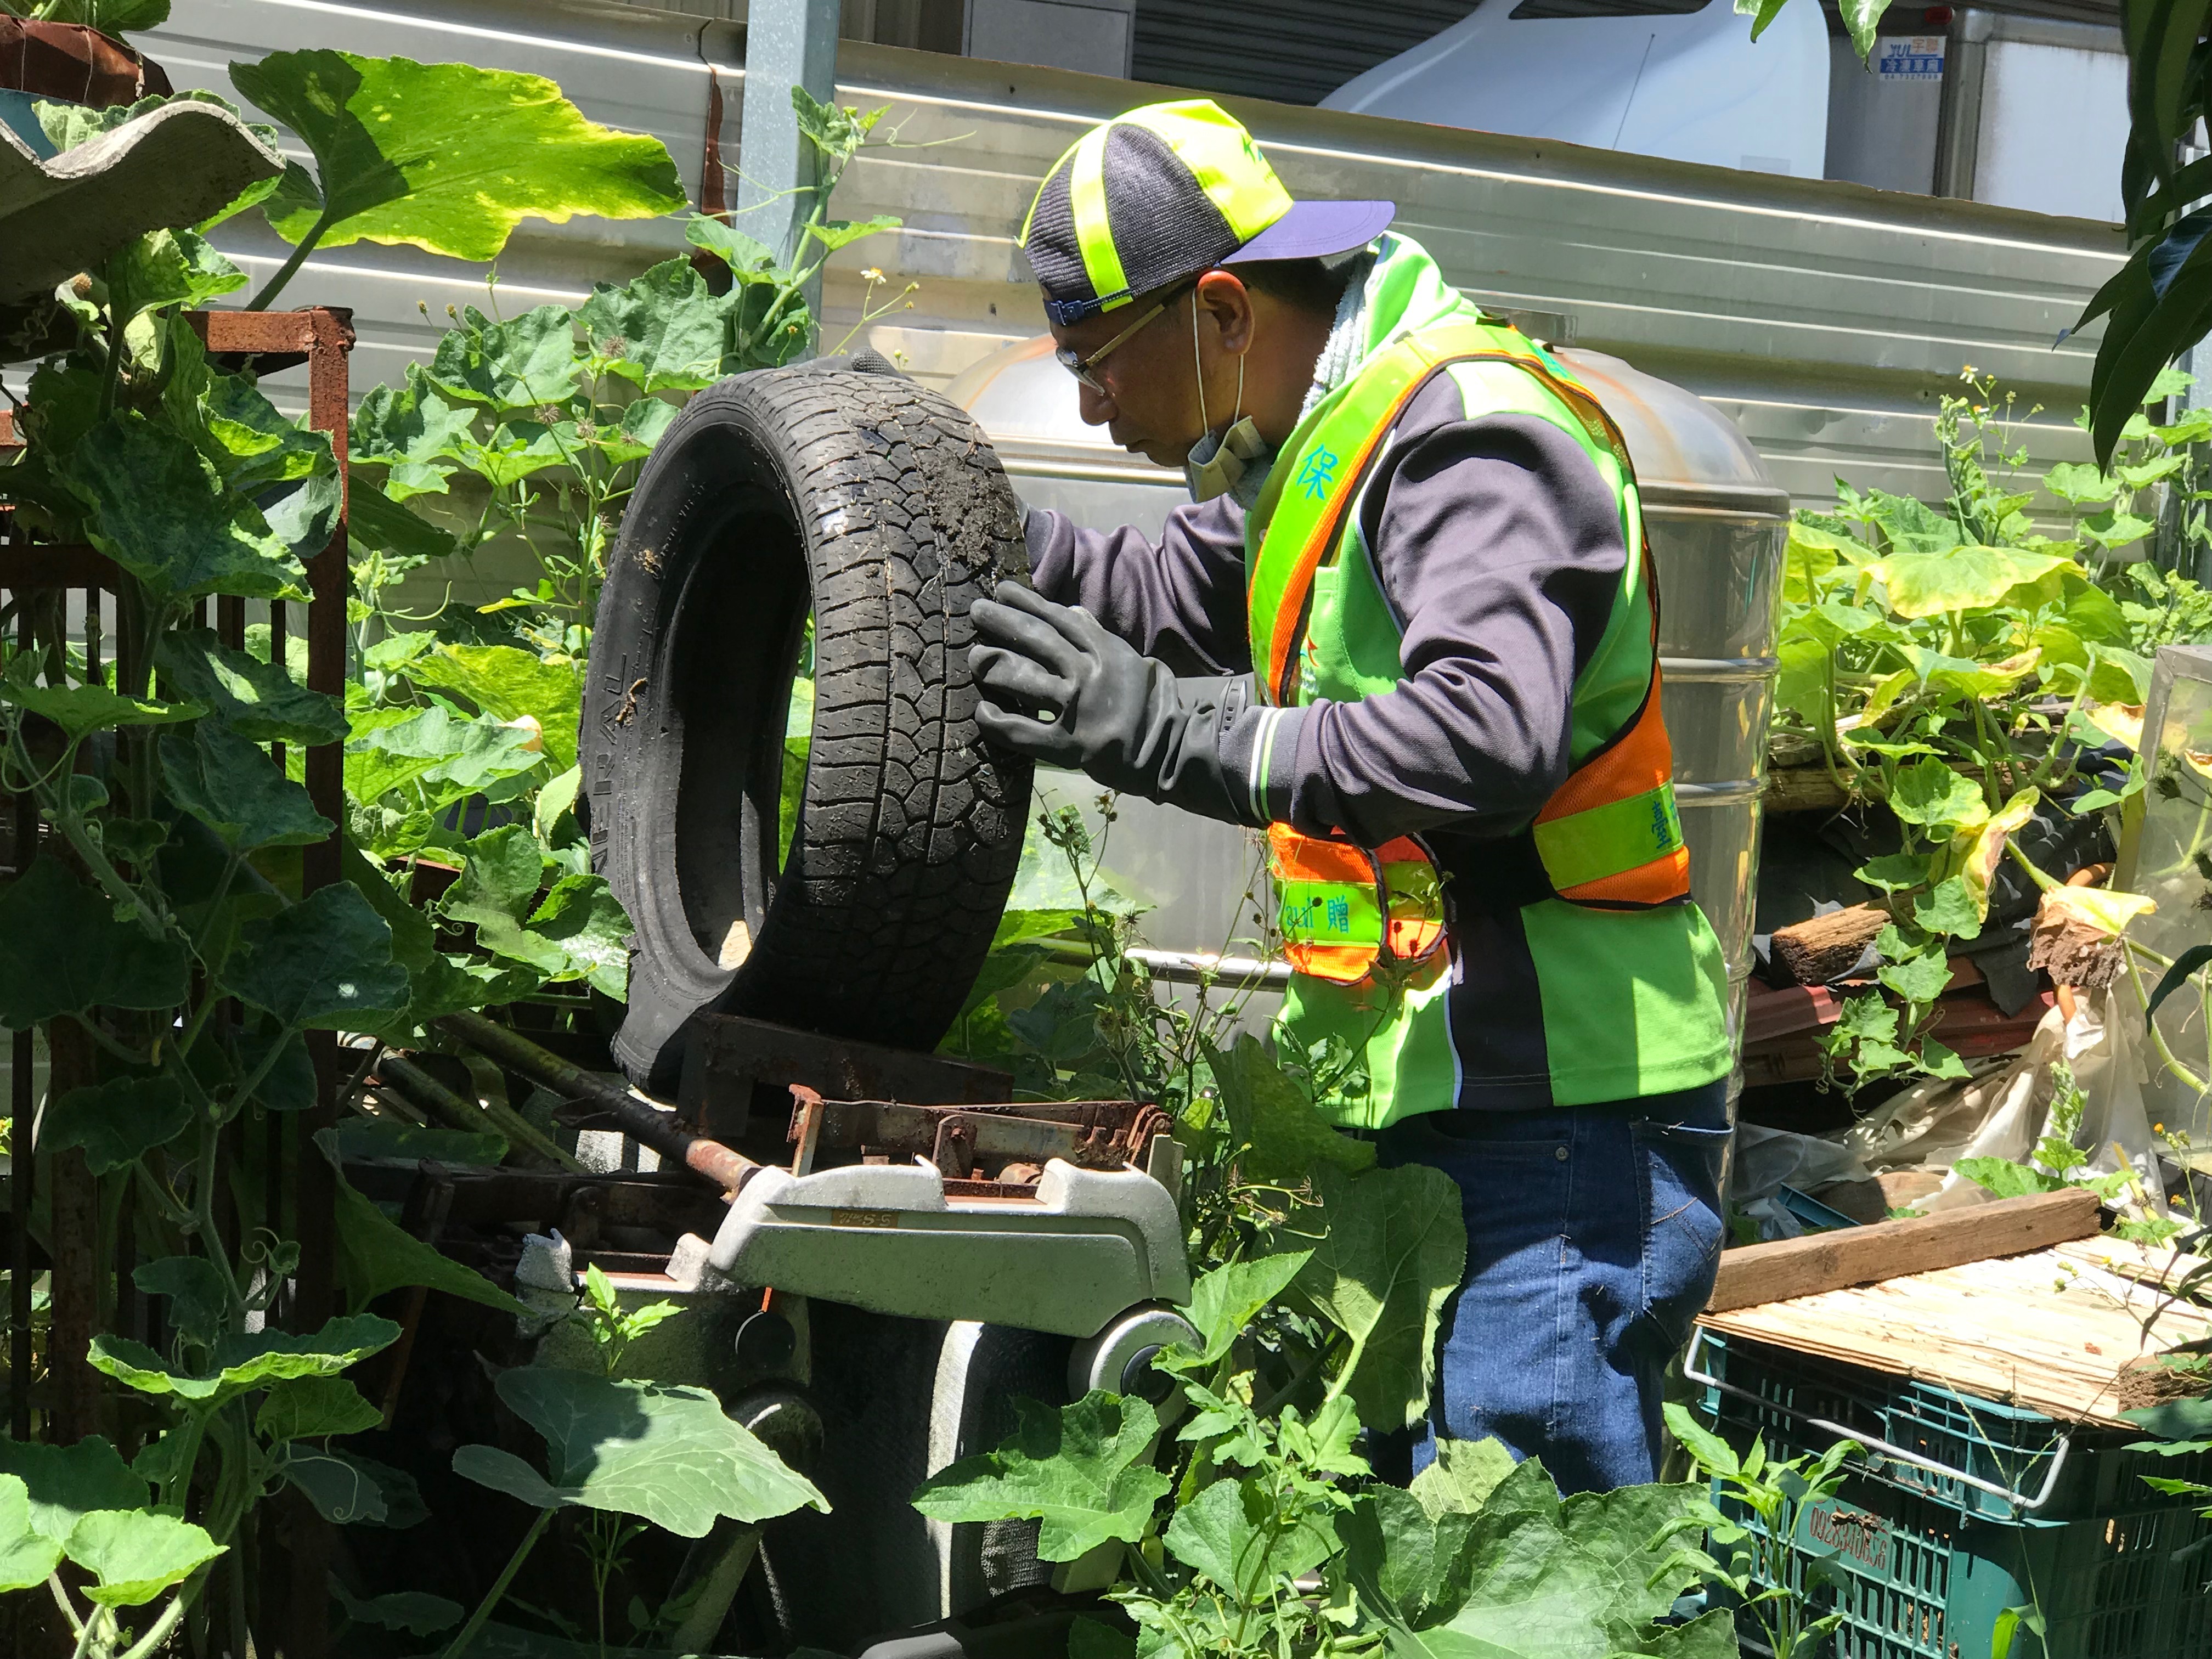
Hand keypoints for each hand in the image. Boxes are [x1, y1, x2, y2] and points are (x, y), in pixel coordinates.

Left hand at [968, 583, 1162, 783]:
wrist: (1166, 748)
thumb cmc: (1146, 700)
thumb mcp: (1127, 660)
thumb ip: (1096, 635)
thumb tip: (1071, 610)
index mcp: (1104, 650)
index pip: (1058, 619)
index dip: (1028, 602)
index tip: (1002, 590)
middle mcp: (1088, 674)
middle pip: (1037, 640)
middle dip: (1003, 622)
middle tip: (977, 611)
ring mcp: (1076, 710)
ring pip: (1025, 681)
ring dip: (995, 667)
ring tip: (974, 657)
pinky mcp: (1067, 746)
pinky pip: (1023, 732)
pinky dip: (998, 722)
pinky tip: (981, 712)